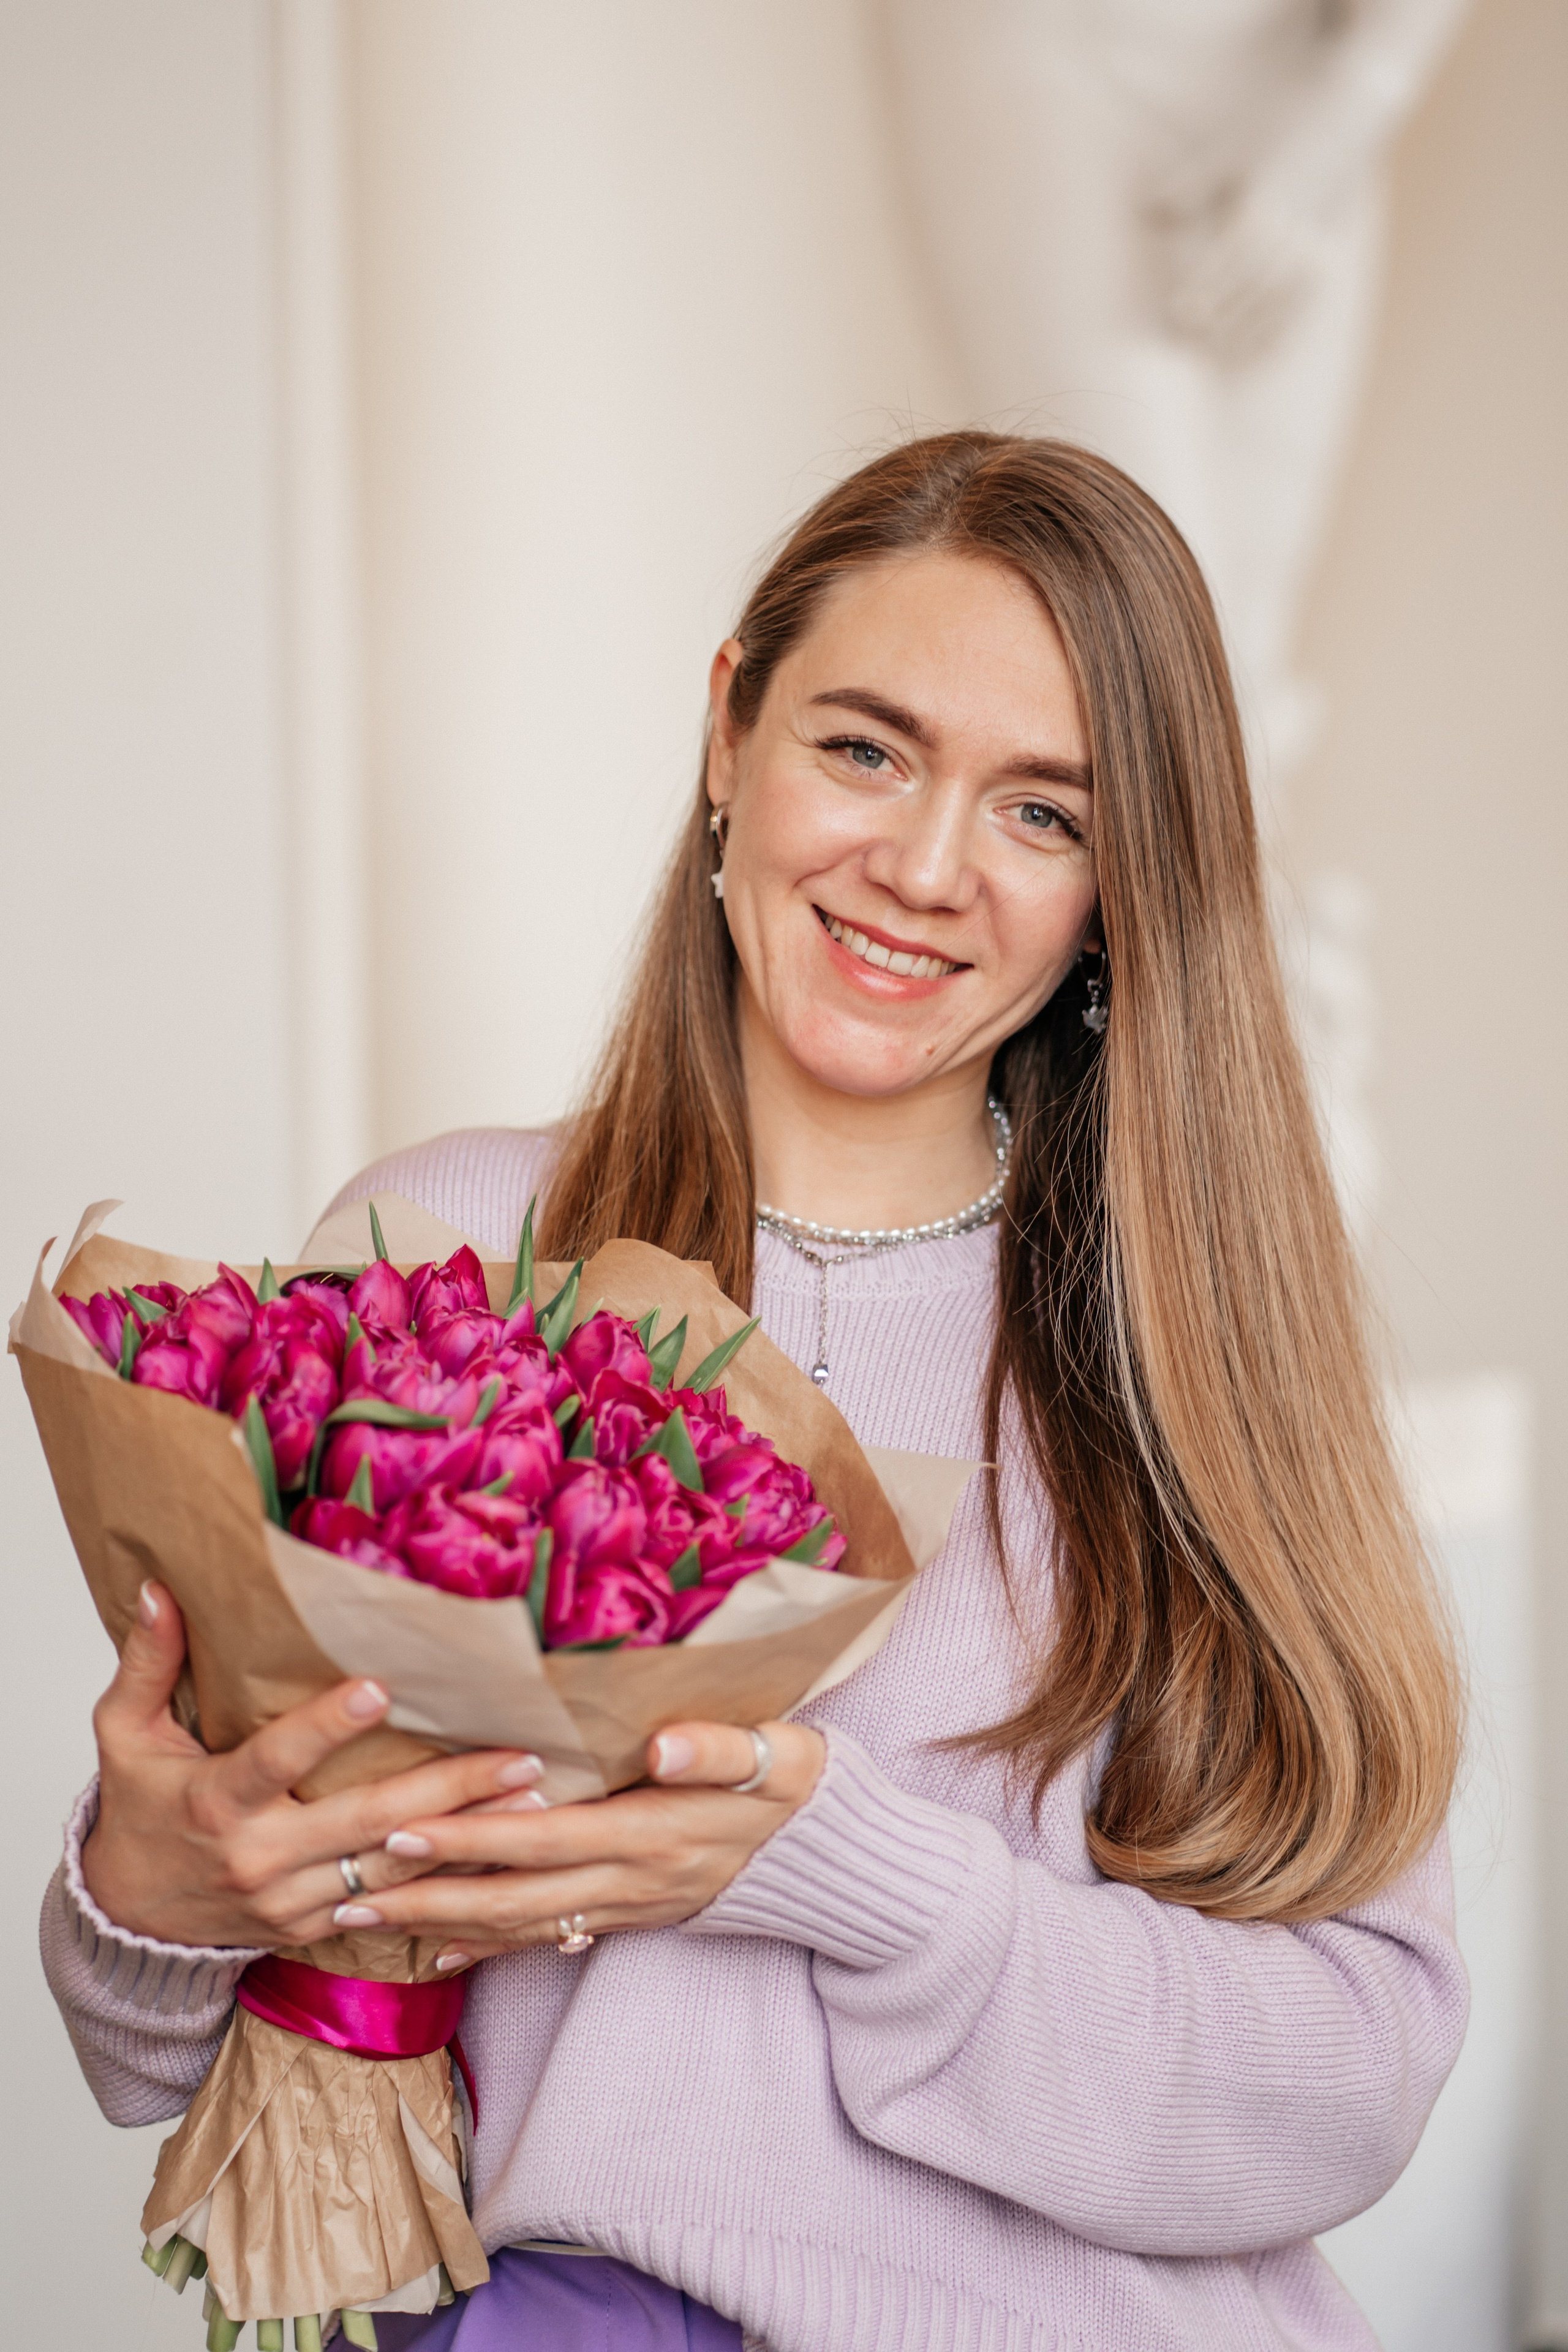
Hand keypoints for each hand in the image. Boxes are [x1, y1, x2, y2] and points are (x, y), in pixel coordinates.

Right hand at [81, 1581, 544, 1948]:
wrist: (130, 1920)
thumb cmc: (138, 1812)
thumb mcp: (124, 1735)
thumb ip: (146, 1662)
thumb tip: (157, 1588)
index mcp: (216, 1803)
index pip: (276, 1759)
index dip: (324, 1727)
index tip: (379, 1688)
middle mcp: (261, 1858)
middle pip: (367, 1821)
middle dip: (449, 1789)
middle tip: (519, 1754)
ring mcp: (293, 1900)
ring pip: (394, 1870)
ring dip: (468, 1835)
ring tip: (533, 1796)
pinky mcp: (316, 1927)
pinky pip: (391, 1904)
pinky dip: (446, 1876)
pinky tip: (502, 1850)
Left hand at [326, 1719, 828, 1969]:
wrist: (829, 1856)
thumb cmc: (792, 1783)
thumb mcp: (771, 1755)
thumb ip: (715, 1749)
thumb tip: (661, 1743)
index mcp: (649, 1833)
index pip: (542, 1839)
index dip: (471, 1838)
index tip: (403, 1829)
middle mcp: (628, 1880)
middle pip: (510, 1897)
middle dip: (425, 1897)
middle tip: (344, 1893)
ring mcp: (625, 1907)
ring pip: (518, 1926)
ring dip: (439, 1925)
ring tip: (366, 1919)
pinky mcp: (627, 1917)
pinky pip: (546, 1938)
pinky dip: (490, 1946)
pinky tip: (441, 1952)